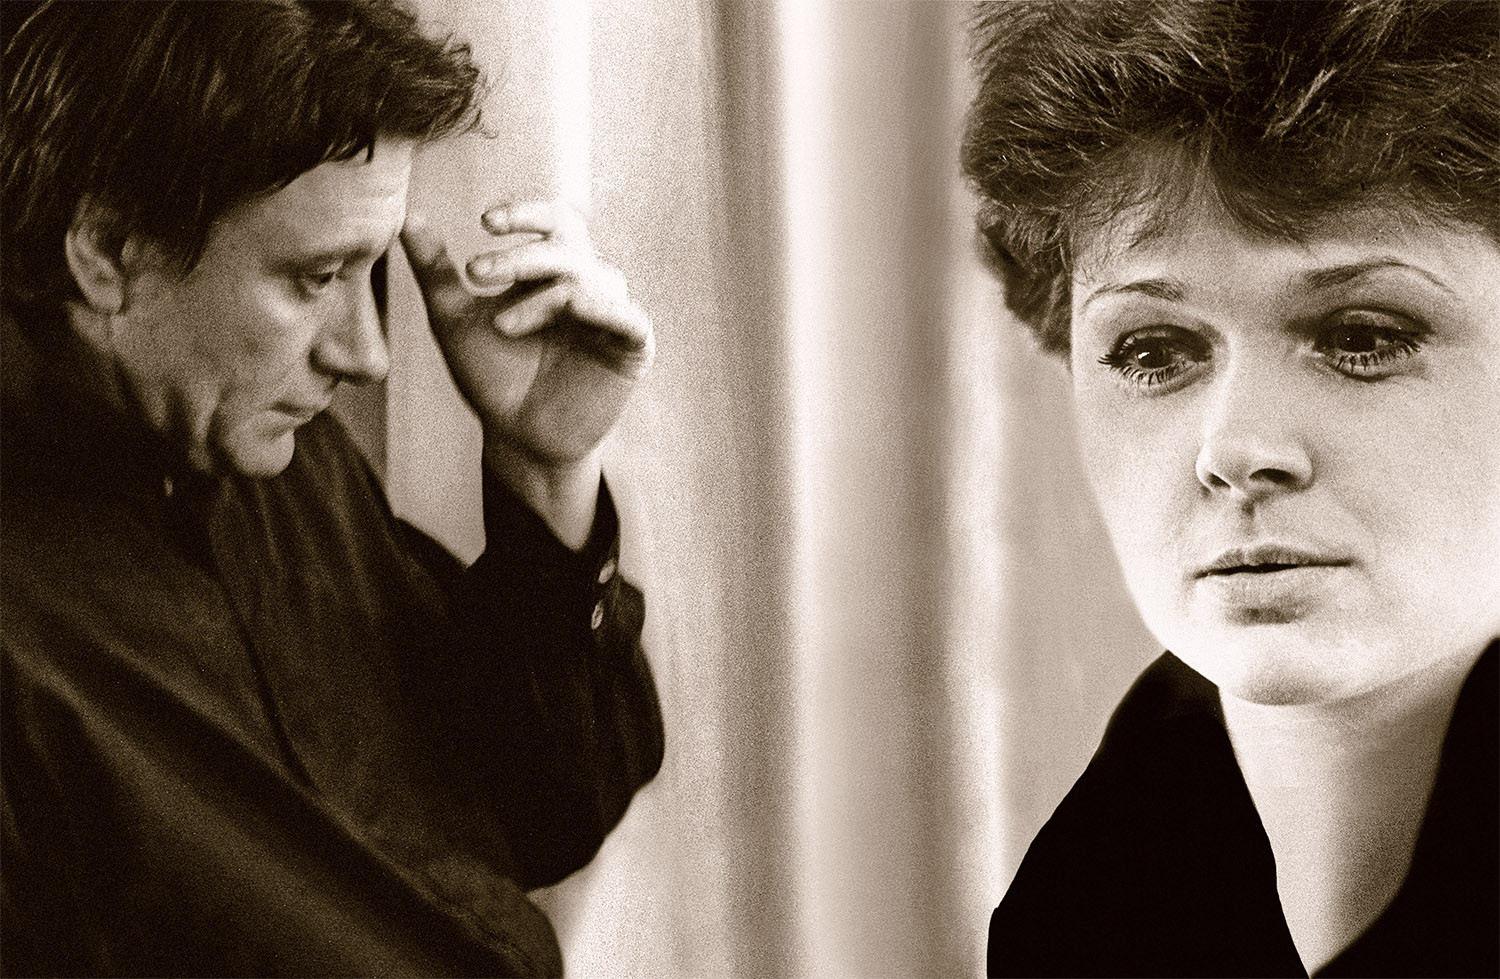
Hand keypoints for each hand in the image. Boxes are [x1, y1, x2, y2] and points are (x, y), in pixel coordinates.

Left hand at [400, 201, 653, 546]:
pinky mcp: (633, 349)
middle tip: (476, 275)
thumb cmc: (491, 377)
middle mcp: (589, 286)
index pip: (556, 221)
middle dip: (522, 255)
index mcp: (554, 273)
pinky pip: (628, 316)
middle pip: (569, 244)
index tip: (486, 222)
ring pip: (593, 276)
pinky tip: (571, 309)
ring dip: (543, 294)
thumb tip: (407, 218)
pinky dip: (601, 307)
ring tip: (501, 325)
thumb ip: (436, 271)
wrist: (516, 438)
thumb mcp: (455, 320)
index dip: (527, 213)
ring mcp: (612, 316)